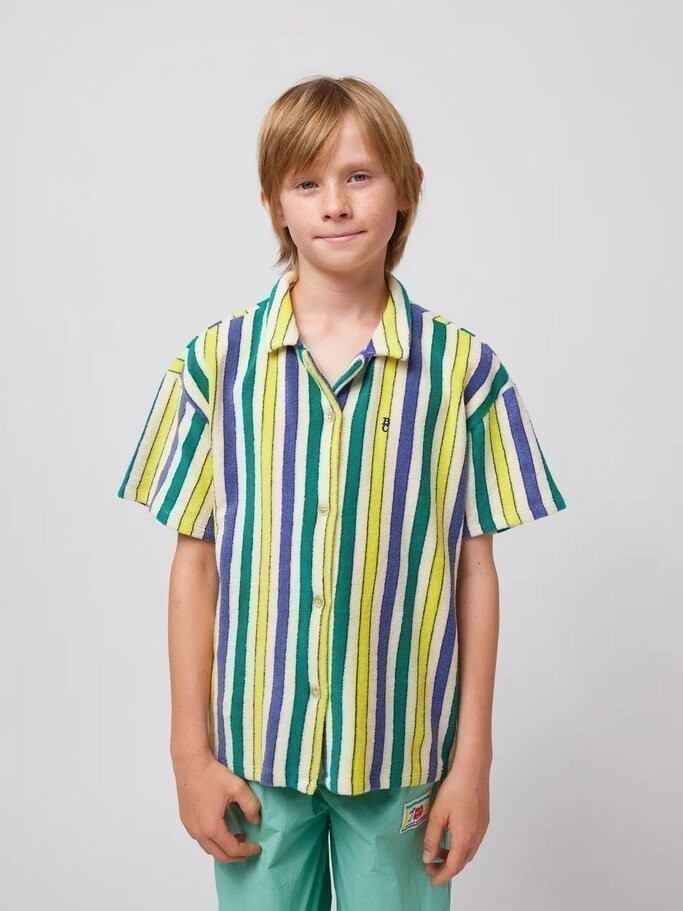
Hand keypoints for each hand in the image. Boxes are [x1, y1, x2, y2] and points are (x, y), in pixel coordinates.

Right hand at [172, 749, 261, 862]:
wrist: (190, 762)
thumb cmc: (212, 773)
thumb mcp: (238, 788)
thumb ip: (250, 806)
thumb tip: (255, 821)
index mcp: (212, 827)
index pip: (232, 849)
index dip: (247, 851)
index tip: (257, 847)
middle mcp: (198, 832)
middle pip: (219, 855)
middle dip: (236, 856)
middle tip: (248, 850)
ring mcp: (190, 826)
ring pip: (208, 848)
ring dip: (223, 849)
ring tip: (237, 838)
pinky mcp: (185, 819)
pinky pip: (200, 838)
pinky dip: (213, 841)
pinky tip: (221, 828)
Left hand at [421, 762, 489, 885]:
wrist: (473, 771)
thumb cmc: (454, 789)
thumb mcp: (437, 814)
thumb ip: (431, 838)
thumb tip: (428, 858)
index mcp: (464, 839)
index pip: (453, 867)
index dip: (441, 876)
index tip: (431, 879)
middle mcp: (476, 838)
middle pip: (462, 862)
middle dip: (446, 867)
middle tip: (430, 864)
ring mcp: (482, 830)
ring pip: (468, 852)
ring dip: (454, 856)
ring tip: (438, 850)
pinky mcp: (484, 821)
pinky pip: (473, 842)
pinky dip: (461, 846)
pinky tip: (451, 836)